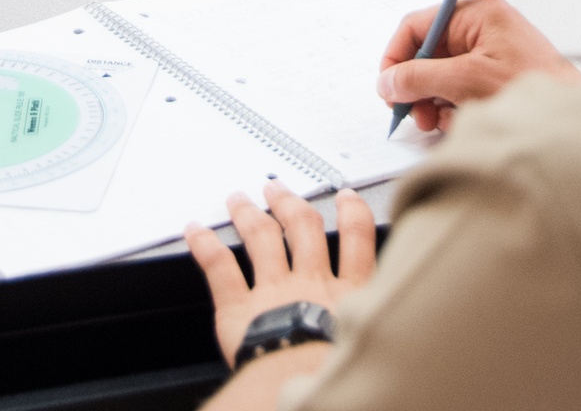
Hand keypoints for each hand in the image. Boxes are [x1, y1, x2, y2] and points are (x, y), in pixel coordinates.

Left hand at [186, 182, 376, 366]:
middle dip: (289, 204)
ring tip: (239, 199)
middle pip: (303, 229)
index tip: (346, 199)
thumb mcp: (373, 347)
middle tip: (277, 189)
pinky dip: (205, 246)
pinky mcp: (239, 310)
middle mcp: (310, 285)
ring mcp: (274, 292)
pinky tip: (194, 231)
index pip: (356, 242)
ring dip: (249, 214)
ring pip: (262, 239)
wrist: (304, 390)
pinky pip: (220, 269)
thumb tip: (386, 327)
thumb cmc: (336, 378)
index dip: (352, 215)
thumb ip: (374, 325)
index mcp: (347, 296)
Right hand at [377, 0, 580, 132]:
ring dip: (436, 103)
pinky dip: (454, 109)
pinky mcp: (494, 76)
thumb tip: (388, 81)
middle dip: (418, 87)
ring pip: (440, 77)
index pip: (417, 26)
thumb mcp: (467, 82)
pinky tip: (465, 122)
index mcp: (476, 13)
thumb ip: (421, 78)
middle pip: (426, 54)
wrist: (574, 122)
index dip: (396, 57)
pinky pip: (458, 90)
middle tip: (417, 114)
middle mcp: (480, 27)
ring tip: (445, 122)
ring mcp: (488, 52)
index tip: (387, 87)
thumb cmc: (534, 89)